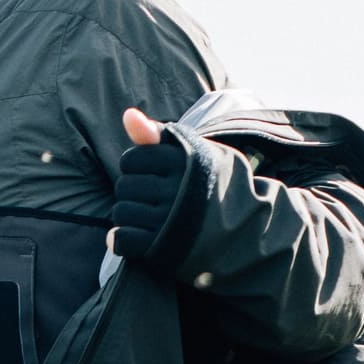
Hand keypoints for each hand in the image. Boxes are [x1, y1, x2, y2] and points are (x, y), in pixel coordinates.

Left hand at [108, 106, 194, 261]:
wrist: (243, 226)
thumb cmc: (209, 182)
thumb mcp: (192, 151)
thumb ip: (156, 134)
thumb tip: (127, 114)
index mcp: (185, 161)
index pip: (131, 159)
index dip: (136, 166)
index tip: (151, 173)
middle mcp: (178, 189)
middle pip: (124, 186)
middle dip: (132, 191)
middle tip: (151, 196)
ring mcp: (170, 221)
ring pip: (121, 213)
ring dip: (128, 216)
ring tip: (148, 215)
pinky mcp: (163, 248)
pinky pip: (122, 240)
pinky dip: (121, 239)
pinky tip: (134, 235)